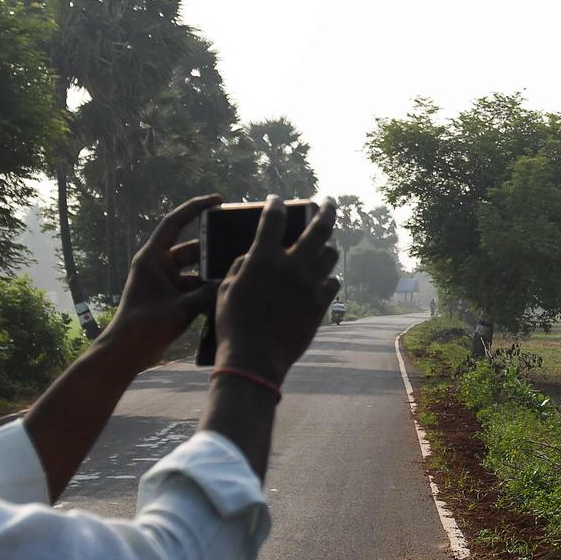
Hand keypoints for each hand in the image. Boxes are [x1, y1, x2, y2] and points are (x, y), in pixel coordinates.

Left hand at [98, 194, 221, 373]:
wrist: (126, 352)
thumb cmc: (144, 326)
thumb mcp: (181, 308)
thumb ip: (208, 295)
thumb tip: (233, 282)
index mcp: (152, 258)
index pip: (174, 223)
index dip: (195, 208)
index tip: (217, 200)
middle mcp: (158, 266)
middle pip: (190, 249)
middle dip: (212, 248)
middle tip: (236, 243)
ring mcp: (164, 283)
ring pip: (195, 271)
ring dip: (211, 274)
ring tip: (235, 271)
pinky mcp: (170, 298)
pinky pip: (193, 288)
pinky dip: (207, 291)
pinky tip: (226, 294)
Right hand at [215, 195, 339, 384]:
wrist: (255, 360)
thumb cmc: (233, 325)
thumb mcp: (227, 289)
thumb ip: (242, 265)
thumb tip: (254, 255)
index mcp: (263, 259)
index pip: (274, 218)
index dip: (276, 204)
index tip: (277, 199)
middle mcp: (291, 266)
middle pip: (319, 227)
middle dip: (326, 208)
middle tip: (328, 201)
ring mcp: (310, 285)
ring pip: (330, 254)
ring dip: (327, 247)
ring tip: (323, 245)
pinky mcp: (320, 304)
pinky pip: (333, 282)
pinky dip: (327, 278)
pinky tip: (321, 279)